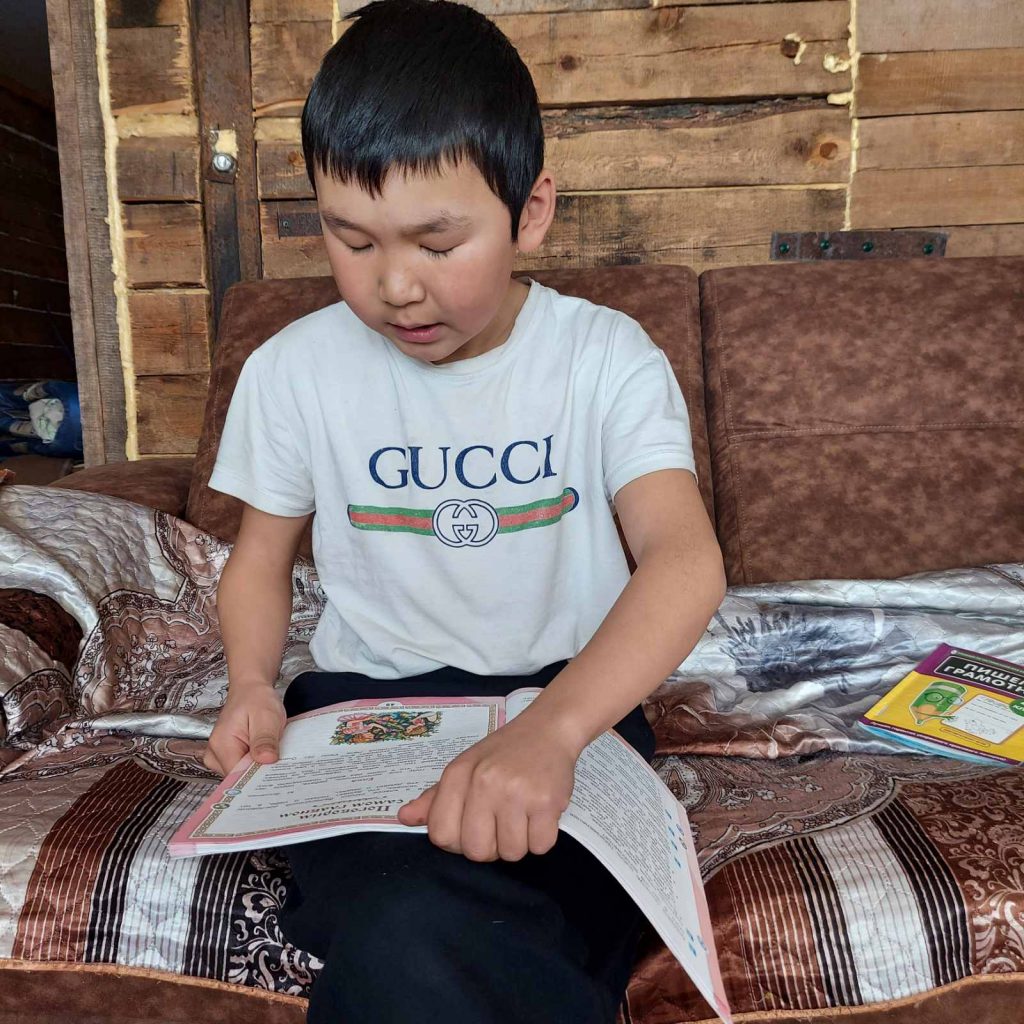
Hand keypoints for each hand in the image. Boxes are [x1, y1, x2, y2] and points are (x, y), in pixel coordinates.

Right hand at [202, 682, 285, 776]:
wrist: (251, 689)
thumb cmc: (257, 699)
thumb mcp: (266, 716)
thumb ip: (264, 739)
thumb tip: (266, 761)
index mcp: (221, 745)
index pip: (237, 777)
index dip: (257, 780)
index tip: (275, 779)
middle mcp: (215, 754)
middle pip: (239, 778)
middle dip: (260, 775)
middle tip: (279, 765)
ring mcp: (219, 757)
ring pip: (242, 774)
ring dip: (259, 768)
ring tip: (273, 755)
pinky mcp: (227, 756)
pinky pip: (243, 768)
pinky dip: (256, 764)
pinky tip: (267, 755)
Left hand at [396, 713, 578, 861]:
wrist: (547, 729)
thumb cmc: (503, 753)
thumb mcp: (465, 767)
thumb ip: (436, 797)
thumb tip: (404, 817)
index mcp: (458, 774)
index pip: (441, 834)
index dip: (458, 841)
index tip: (473, 827)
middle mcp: (484, 782)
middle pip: (477, 851)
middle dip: (491, 847)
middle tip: (502, 824)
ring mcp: (516, 792)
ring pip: (511, 853)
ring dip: (519, 843)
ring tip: (522, 816)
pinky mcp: (547, 801)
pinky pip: (540, 846)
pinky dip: (541, 838)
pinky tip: (540, 814)